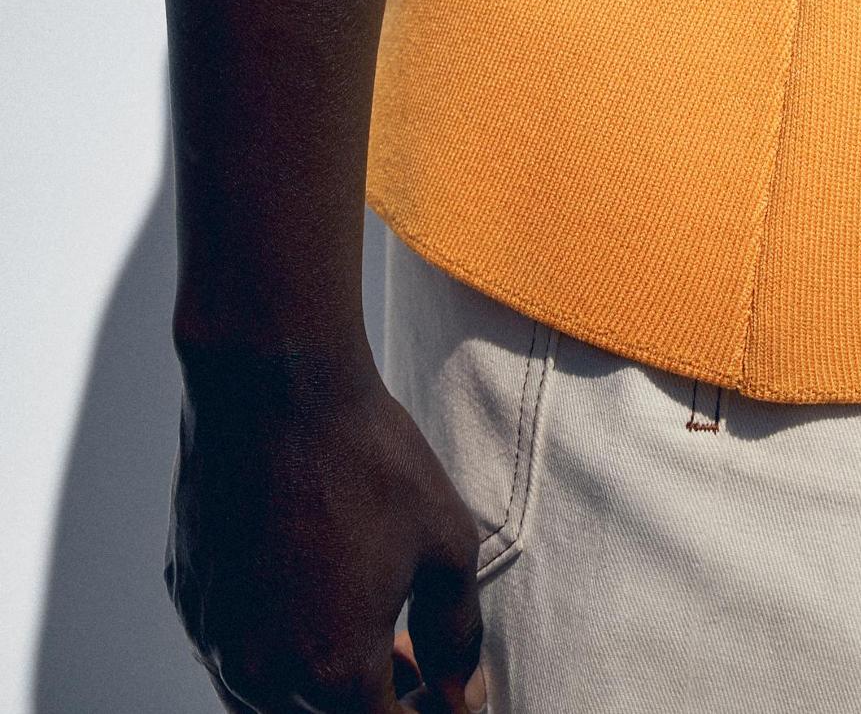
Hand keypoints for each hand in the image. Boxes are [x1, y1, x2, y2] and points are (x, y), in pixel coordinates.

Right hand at [165, 333, 486, 712]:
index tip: (442, 688)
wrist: (273, 386)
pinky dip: (274, 648)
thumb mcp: (446, 543)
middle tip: (411, 659)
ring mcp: (217, 642)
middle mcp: (265, 675)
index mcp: (336, 673)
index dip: (426, 711)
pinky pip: (232, 656)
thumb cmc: (367, 457)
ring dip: (319, 686)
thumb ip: (457, 634)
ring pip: (270, 704)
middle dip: (378, 701)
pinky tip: (308, 595)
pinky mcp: (190, 603)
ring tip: (364, 628)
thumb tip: (463, 696)